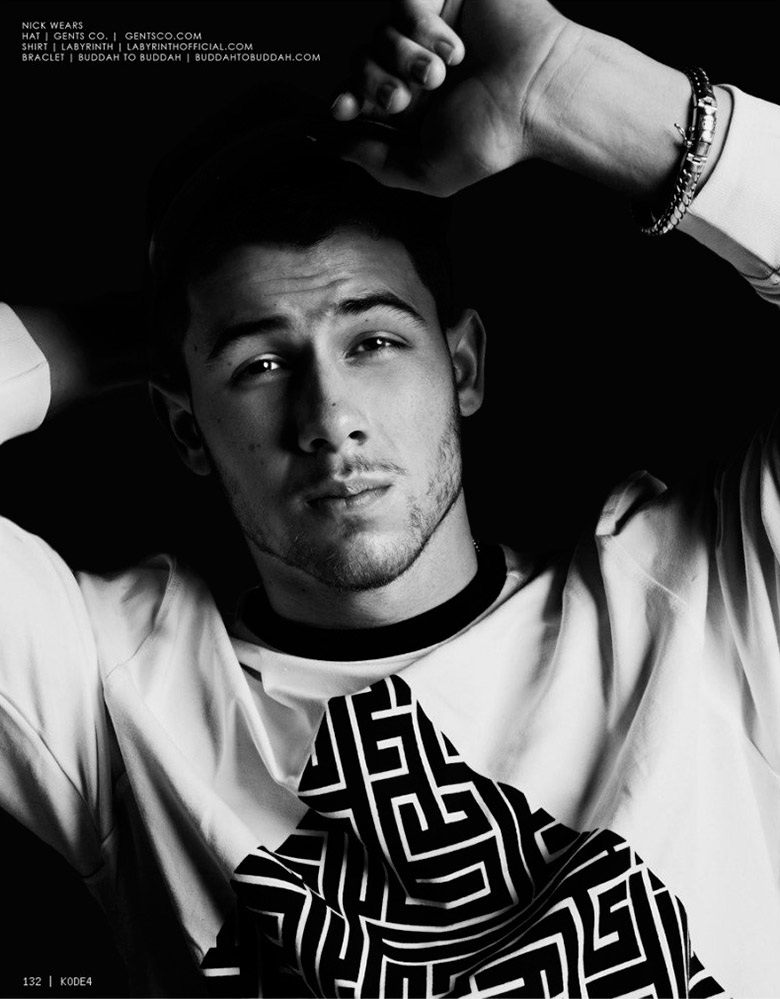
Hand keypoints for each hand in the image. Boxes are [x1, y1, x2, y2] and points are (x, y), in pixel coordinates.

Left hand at [331, 0, 572, 195]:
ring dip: (404, 58)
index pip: (356, 92)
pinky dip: (423, 27)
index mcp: (410, 103)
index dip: (344, 97)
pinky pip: (406, 0)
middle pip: (361, 59)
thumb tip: (336, 148)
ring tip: (439, 75)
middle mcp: (415, 63)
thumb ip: (377, 162)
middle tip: (404, 100)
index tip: (343, 108)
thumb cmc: (491, 137)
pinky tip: (452, 49)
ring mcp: (430, 27)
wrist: (537, 95)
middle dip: (375, 83)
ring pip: (380, 30)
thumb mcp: (426, 169)